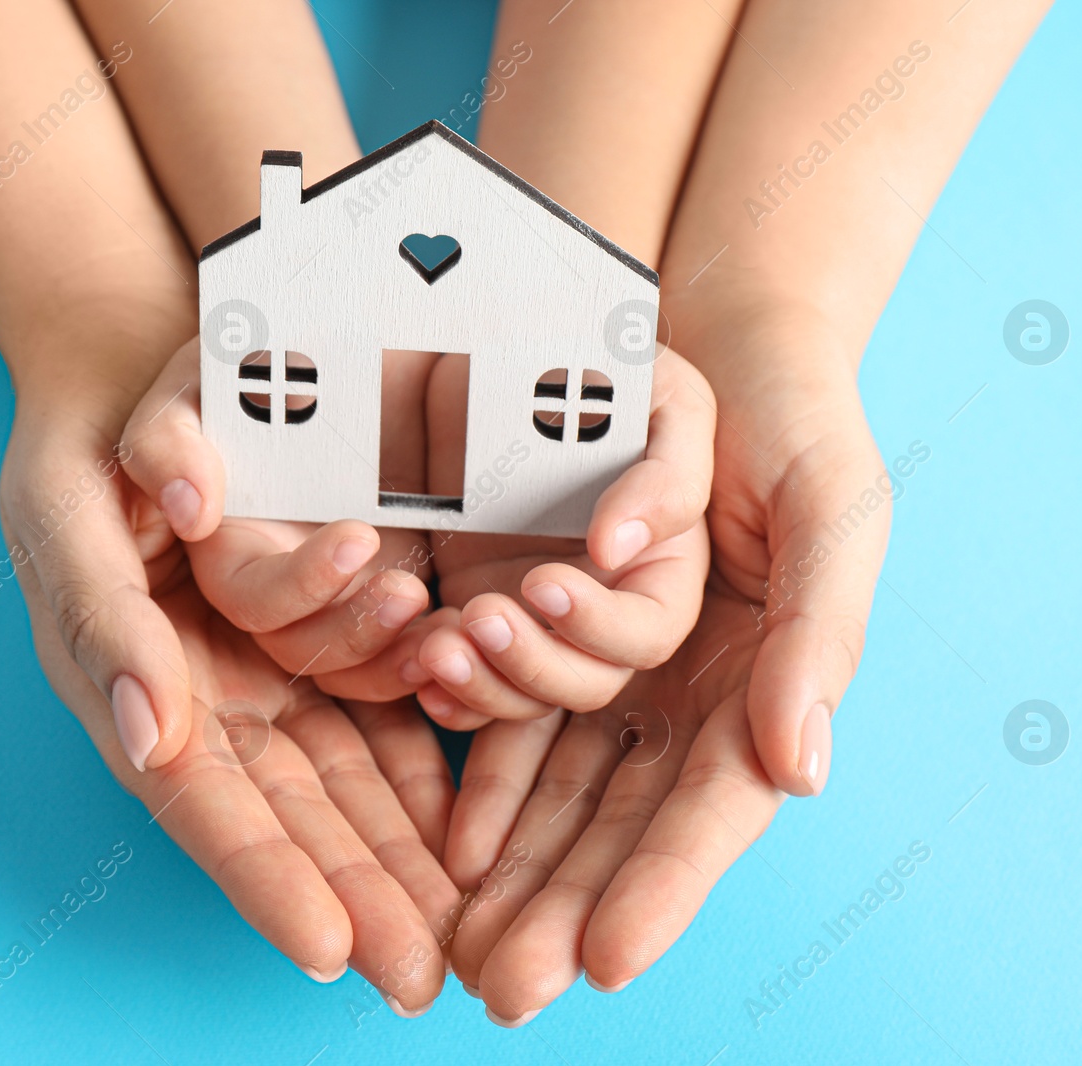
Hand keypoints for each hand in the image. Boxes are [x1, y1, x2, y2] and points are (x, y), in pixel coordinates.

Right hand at [0, 353, 458, 1010]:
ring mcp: (271, 678)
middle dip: (356, 897)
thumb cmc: (85, 450)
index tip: (327, 950)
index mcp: (137, 692)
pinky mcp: (326, 642)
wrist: (137, 381)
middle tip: (424, 977)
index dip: (263, 877)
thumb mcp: (70, 517)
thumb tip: (156, 734)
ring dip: (403, 854)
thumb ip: (104, 620)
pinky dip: (425, 769)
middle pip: (292, 816)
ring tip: (468, 926)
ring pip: (349, 780)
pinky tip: (470, 827)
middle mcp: (210, 704)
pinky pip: (383, 716)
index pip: (206, 803)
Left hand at [409, 348, 715, 728]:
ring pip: (523, 697)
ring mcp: (539, 623)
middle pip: (585, 681)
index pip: (646, 632)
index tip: (542, 582)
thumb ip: (665, 478)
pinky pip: (469, 684)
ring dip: (480, 684)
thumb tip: (616, 551)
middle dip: (531, 663)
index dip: (599, 626)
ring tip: (435, 645)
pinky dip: (445, 691)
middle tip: (479, 615)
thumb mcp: (666, 401)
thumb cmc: (617, 373)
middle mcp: (605, 609)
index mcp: (663, 568)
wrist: (529, 353)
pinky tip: (415, 660)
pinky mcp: (480, 617)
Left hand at [442, 309, 891, 1015]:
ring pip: (553, 786)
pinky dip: (474, 769)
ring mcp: (611, 669)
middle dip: (563, 910)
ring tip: (459, 914)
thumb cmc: (795, 424)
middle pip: (618, 827)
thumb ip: (816, 641)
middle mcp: (685, 700)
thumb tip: (802, 772)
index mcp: (763, 692)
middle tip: (503, 990)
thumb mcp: (834, 515)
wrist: (710, 347)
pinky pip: (505, 717)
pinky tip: (444, 836)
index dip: (662, 888)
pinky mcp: (543, 624)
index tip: (605, 960)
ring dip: (510, 854)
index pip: (710, 813)